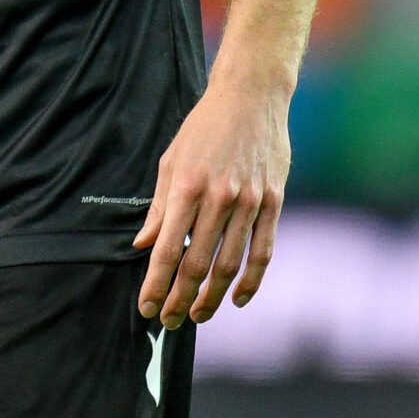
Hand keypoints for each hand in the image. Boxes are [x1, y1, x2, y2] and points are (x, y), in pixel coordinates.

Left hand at [134, 70, 290, 325]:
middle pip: (198, 264)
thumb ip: (159, 207)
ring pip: (230, 264)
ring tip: (198, 315)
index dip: (156, 284)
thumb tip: (145, 245)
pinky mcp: (274, 202)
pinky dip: (251, 280)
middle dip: (181, 298)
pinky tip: (237, 298)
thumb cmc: (204, 127)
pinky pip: (263, 250)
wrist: (251, 96)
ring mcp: (250, 201)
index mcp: (187, 187)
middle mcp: (218, 197)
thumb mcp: (171, 160)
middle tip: (169, 321)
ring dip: (212, 297)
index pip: (168, 249)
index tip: (146, 306)